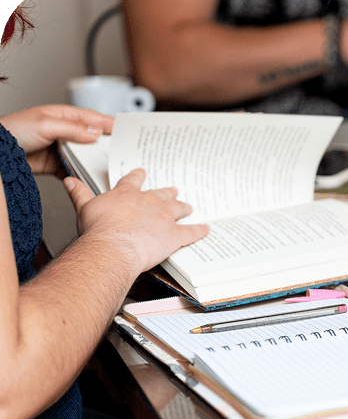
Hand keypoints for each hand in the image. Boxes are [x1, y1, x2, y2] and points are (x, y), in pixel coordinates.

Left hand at [0, 105, 112, 177]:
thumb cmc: (13, 130)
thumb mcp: (46, 125)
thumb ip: (74, 129)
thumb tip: (96, 132)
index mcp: (64, 117)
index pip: (93, 119)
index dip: (111, 124)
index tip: (127, 131)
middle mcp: (65, 132)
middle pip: (92, 140)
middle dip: (106, 146)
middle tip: (123, 153)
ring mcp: (61, 150)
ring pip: (85, 157)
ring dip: (94, 163)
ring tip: (108, 169)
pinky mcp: (56, 166)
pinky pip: (74, 171)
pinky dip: (81, 176)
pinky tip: (88, 179)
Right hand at [64, 168, 208, 275]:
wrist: (113, 246)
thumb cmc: (99, 230)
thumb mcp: (84, 207)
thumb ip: (80, 193)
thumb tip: (70, 181)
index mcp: (126, 195)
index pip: (133, 181)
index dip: (138, 176)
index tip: (142, 172)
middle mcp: (148, 202)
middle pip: (161, 194)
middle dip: (167, 192)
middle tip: (173, 190)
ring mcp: (163, 217)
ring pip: (178, 209)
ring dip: (184, 207)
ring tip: (188, 206)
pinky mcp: (174, 234)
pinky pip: (191, 231)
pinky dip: (200, 230)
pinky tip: (206, 229)